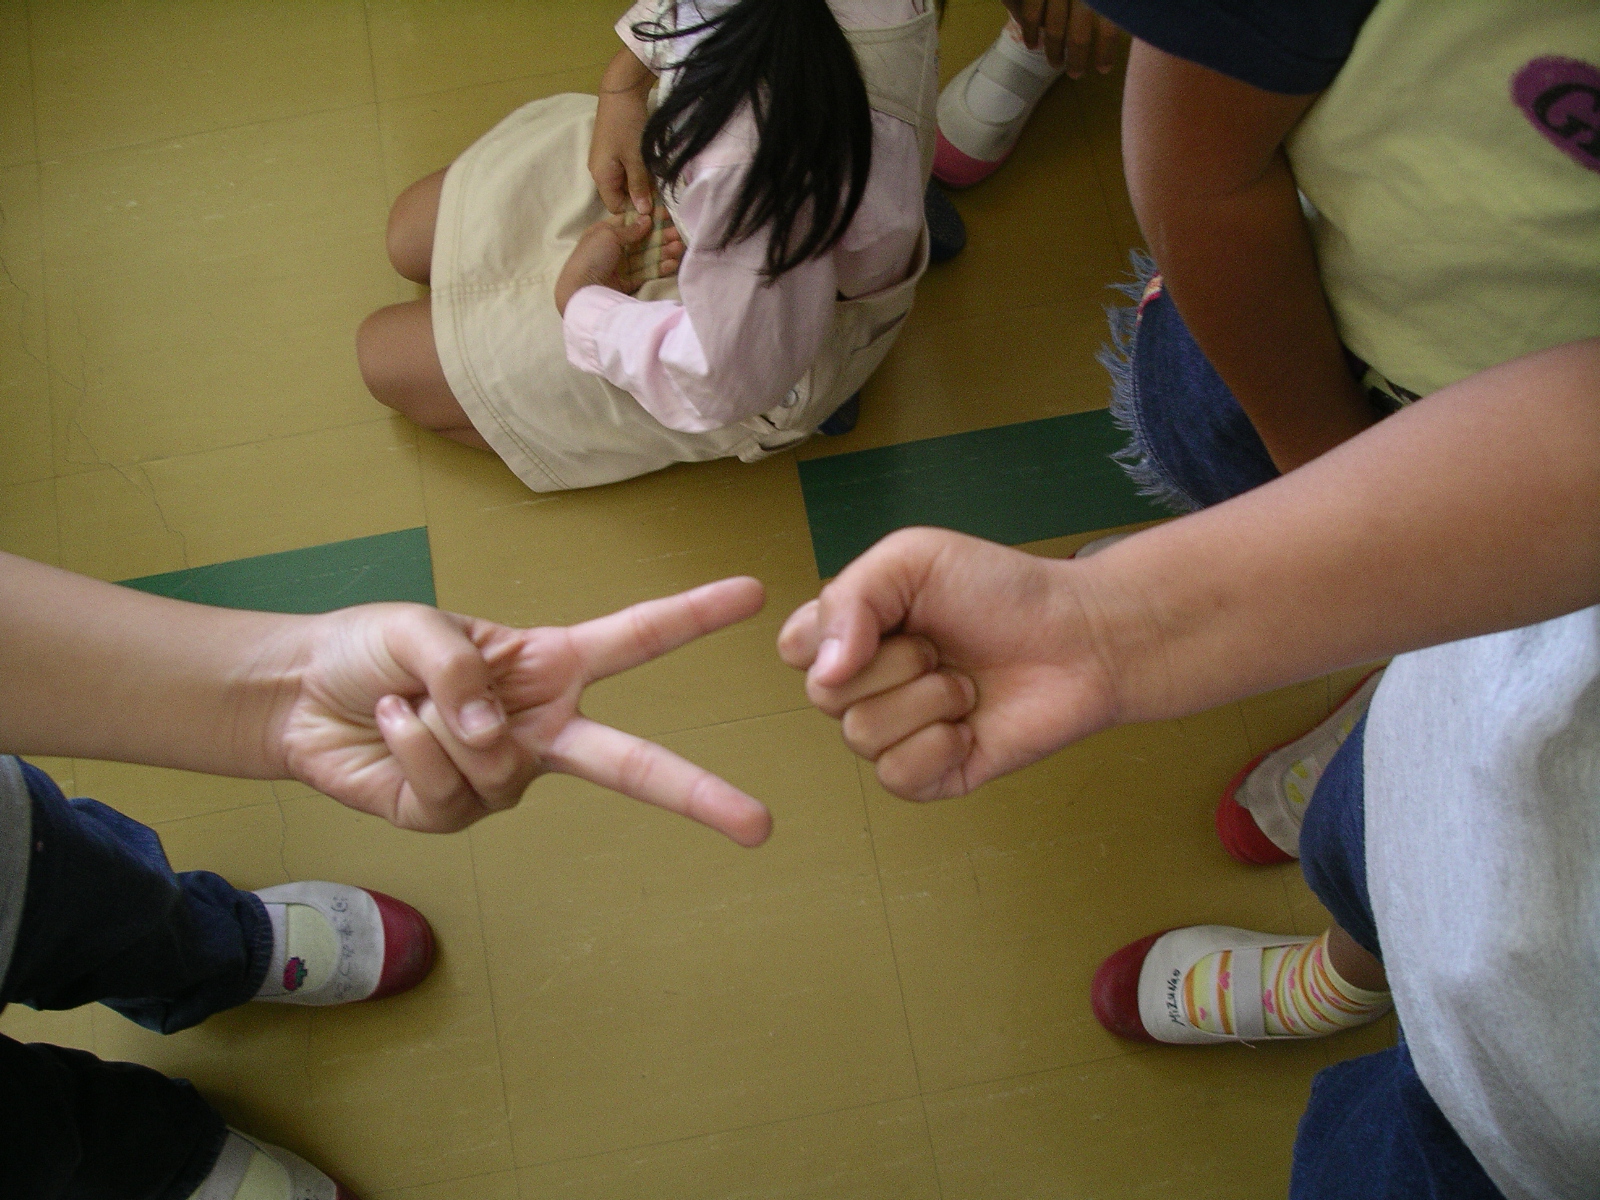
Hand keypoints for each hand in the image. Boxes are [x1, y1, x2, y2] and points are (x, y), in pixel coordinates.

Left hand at [274, 578, 772, 842]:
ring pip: (497, 766)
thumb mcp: (421, 627)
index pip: (636, 640)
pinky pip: (449, 789)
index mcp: (549, 666)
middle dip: (699, 793)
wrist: (298, 697)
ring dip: (438, 723)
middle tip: (760, 826)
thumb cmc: (371, 649)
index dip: (695, 616)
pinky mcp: (453, 815)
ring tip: (407, 700)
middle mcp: (539, 728)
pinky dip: (411, 749)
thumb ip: (466, 670)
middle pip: (633, 763)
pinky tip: (391, 727)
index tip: (756, 596)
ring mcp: (500, 777)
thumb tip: (495, 739)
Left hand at [554, 211, 683, 314]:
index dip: (649, 218)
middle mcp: (614, 248)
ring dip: (664, 251)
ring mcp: (621, 266)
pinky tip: (672, 263)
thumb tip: (646, 219)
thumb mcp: (608, 235)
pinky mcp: (627, 282)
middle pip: (642, 240)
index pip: (631, 222)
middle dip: (661, 236)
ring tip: (679, 247)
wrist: (581, 290)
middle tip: (678, 234)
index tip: (667, 215)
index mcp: (606, 232)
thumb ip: (630, 229)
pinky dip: (659, 267)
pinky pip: (646, 272)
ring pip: (647, 256)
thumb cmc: (592, 256)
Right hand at [590, 49, 657, 214]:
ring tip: (658, 178)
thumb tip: (643, 211)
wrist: (621, 91)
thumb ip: (639, 185)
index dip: (635, 209)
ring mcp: (606, 161)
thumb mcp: (636, 158)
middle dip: (640, 196)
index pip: (616, 206)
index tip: (656, 207)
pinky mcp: (613, 152)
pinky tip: (651, 166)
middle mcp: (600, 172)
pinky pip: (625, 170)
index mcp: (601, 177)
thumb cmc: (627, 124)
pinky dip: (638, 171)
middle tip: (661, 192)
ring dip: (641, 183)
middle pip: (620, 195)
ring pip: (625, 183)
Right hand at [778, 528, 1122, 800]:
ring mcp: (898, 733)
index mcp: (854, 633)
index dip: (829, 636)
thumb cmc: (1000, 590)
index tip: (884, 613)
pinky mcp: (932, 776)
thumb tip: (823, 671)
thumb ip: (850, 598)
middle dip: (893, 663)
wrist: (1080, 638)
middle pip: (825, 696)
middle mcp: (868, 686)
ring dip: (926, 702)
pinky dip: (937, 747)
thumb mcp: (912, 559)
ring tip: (965, 684)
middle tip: (940, 645)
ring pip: (861, 737)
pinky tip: (969, 726)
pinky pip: (897, 776)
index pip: (794, 649)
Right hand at [1002, 0, 1122, 74]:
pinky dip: (1030, 31)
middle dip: (1077, 59)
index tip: (1102, 70)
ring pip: (1054, 28)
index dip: (1105, 52)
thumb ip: (1120, 3)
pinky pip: (1031, 12)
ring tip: (1055, 65)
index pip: (1108, 27)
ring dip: (1054, 51)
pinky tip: (1032, 44)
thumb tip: (1134, 18)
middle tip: (1076, 75)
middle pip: (1079, 34)